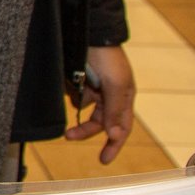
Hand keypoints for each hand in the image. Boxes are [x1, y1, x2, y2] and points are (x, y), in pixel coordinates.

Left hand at [65, 45, 134, 164]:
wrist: (88, 33)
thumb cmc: (108, 58)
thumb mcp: (115, 85)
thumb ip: (114, 111)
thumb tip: (116, 135)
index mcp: (124, 98)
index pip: (121, 128)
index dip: (114, 145)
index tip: (103, 160)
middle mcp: (111, 96)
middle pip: (99, 122)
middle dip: (85, 130)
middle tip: (69, 136)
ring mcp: (95, 89)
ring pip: (85, 110)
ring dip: (78, 110)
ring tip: (73, 94)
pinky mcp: (81, 82)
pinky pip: (75, 96)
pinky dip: (72, 94)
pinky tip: (72, 82)